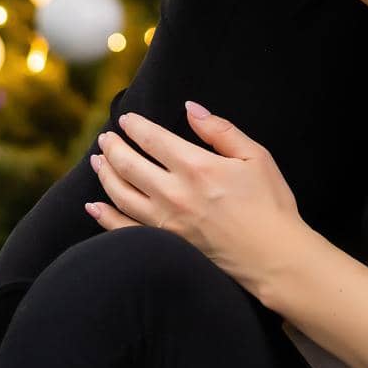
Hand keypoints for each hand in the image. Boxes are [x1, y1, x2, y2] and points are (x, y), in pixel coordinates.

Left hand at [85, 102, 302, 285]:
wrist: (274, 257)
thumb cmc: (270, 204)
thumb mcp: (255, 156)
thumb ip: (220, 130)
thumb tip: (191, 110)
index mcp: (196, 167)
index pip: (152, 139)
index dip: (135, 126)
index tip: (125, 119)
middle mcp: (174, 193)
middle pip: (129, 164)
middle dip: (112, 147)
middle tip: (105, 138)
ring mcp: (166, 222)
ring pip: (120, 194)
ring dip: (105, 174)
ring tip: (97, 161)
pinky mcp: (165, 244)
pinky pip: (124, 229)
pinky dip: (105, 217)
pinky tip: (94, 206)